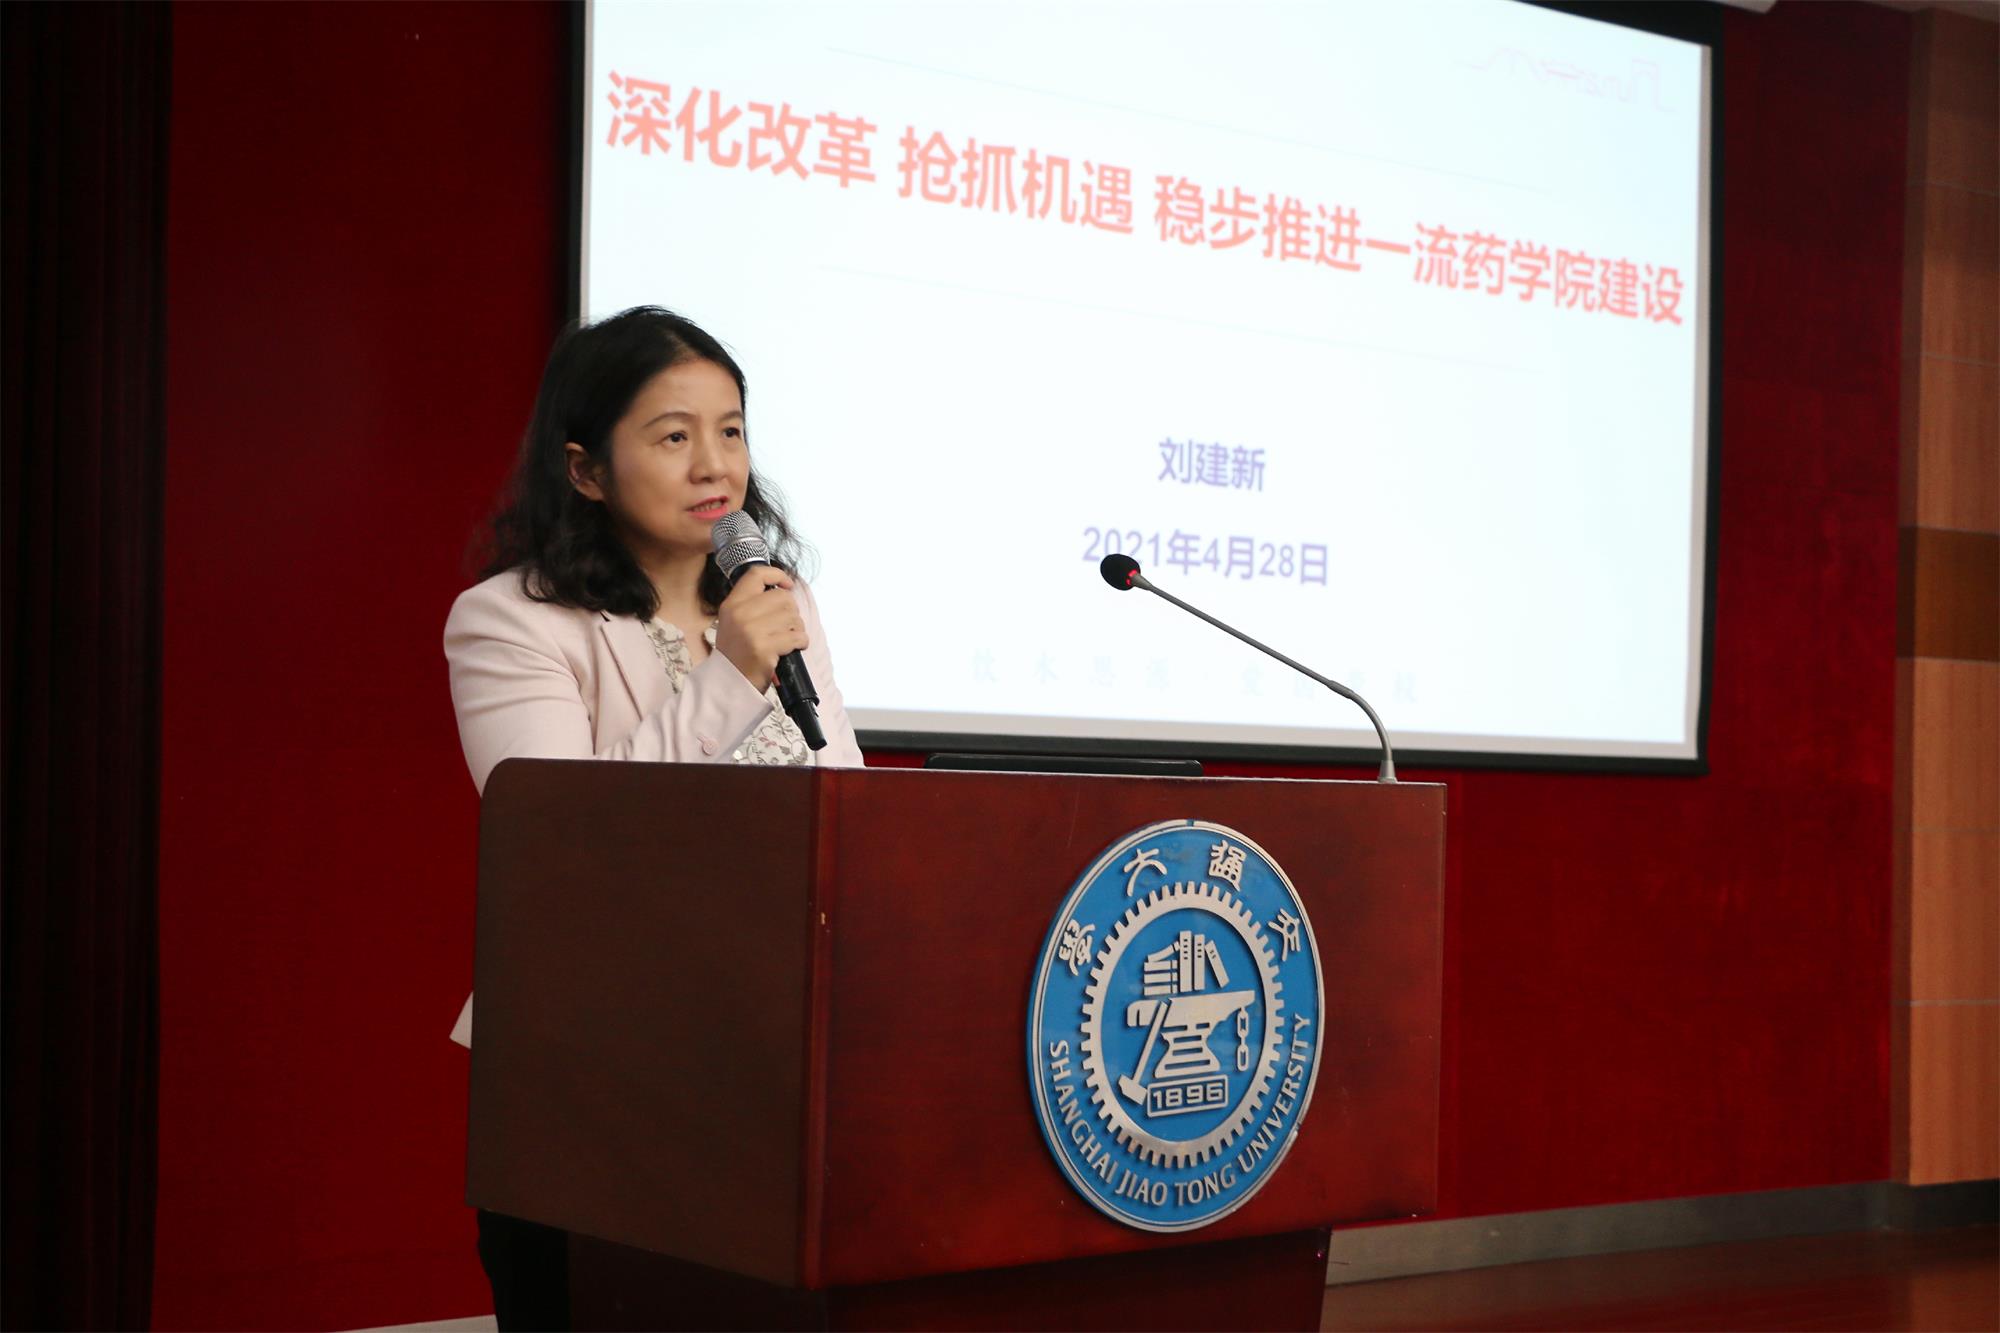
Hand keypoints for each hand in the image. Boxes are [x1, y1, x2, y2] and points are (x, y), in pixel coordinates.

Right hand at [714, 570, 806, 688]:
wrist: (728, 683)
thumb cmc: (737, 652)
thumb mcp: (734, 621)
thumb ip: (752, 604)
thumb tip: (784, 590)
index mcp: (732, 604)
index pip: (756, 575)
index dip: (777, 575)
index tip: (787, 584)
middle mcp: (740, 614)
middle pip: (783, 597)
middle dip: (792, 612)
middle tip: (786, 626)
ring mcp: (751, 631)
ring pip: (793, 617)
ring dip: (796, 629)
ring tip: (787, 639)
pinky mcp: (764, 648)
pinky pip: (797, 637)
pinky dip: (800, 643)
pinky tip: (791, 648)